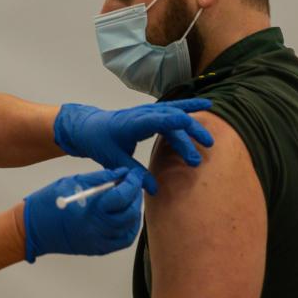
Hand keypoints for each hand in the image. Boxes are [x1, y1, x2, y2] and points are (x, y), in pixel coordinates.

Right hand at [22, 167, 142, 262]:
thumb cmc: (47, 203)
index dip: (131, 183)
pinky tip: (127, 217)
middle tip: (134, 184)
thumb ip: (99, 178)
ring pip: (129, 228)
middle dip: (135, 196)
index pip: (121, 196)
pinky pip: (122, 241)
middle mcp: (97, 229)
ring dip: (134, 211)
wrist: (32, 229)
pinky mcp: (97, 250)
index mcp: (89, 210)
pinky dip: (129, 228)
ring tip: (131, 197)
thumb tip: (121, 173)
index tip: (133, 174)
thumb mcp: (72, 183)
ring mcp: (98, 242)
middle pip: (129, 213)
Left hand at [53, 99, 214, 193]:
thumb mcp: (114, 160)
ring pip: (175, 112)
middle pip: (172, 118)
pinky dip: (189, 107)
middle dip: (189, 134)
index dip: (176, 128)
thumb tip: (155, 190)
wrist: (88, 127)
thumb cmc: (99, 142)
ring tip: (209, 139)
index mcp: (132, 123)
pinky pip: (173, 109)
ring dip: (193, 124)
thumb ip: (135, 173)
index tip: (190, 138)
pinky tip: (205, 107)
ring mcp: (148, 110)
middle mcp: (142, 113)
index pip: (158, 121)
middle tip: (202, 153)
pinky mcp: (151, 112)